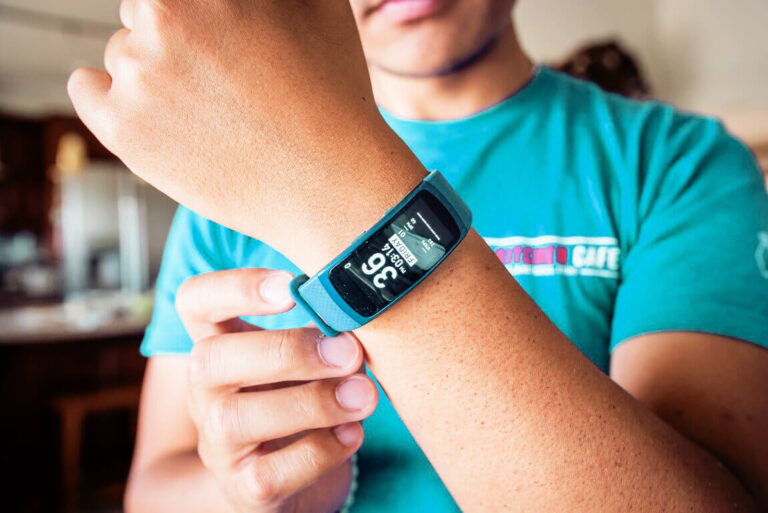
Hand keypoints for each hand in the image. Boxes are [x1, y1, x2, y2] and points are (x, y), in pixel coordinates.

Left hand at [67, 0, 417, 265]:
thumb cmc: (331, 95)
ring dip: (153, 71)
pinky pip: (86, 89)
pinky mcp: (122, 128)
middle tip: (218, 76)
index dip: (204, 16)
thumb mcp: (316, 6)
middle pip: (145, 12)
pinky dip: (107, 95)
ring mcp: (137, 74)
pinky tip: (147, 111)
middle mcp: (161, 16)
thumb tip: (245, 4)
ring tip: (207, 110)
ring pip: (123, 54)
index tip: (220, 41)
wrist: (329, 184)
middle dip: (176, 36)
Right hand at [176, 268, 377, 511]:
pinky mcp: (242, 489)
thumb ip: (325, 333)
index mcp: (219, 342)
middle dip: (286, 351)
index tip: (291, 286)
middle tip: (348, 351)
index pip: (194, 301)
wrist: (291, 476)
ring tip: (363, 395)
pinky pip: (267, 475)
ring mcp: (217, 444)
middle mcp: (205, 391)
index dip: (233, 287)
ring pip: (233, 420)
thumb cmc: (302, 395)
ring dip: (310, 402)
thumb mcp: (307, 356)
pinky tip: (353, 434)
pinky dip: (318, 452)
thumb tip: (359, 321)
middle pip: (209, 359)